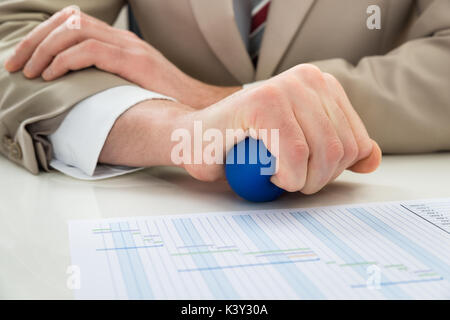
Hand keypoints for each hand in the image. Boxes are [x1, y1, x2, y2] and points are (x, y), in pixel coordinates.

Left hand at [4, 6, 239, 107]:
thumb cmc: (164, 99)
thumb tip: (75, 87)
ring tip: (31, 72)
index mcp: (119, 40)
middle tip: (15, 64)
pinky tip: (53, 76)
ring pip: (73, 30)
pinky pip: (89, 50)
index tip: (24, 59)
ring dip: (44, 49)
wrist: (197, 104)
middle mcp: (122, 37)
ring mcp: (129, 46)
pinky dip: (64, 60)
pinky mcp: (134, 61)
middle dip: (34, 40)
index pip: (71, 21)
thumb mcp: (131, 83)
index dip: (42, 36)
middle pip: (66, 20)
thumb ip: (107, 77)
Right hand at [182, 64, 380, 193]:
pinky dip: (286, 177)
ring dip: (300, 181)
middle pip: (341, 149)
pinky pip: (295, 155)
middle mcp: (307, 79)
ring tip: (278, 175)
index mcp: (321, 86)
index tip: (307, 174)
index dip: (335, 171)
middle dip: (317, 180)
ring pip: (322, 153)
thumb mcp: (302, 145)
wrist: (198, 140)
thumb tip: (372, 160)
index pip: (357, 141)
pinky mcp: (264, 102)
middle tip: (289, 179)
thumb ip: (338, 148)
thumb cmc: (245, 146)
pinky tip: (269, 172)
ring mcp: (285, 87)